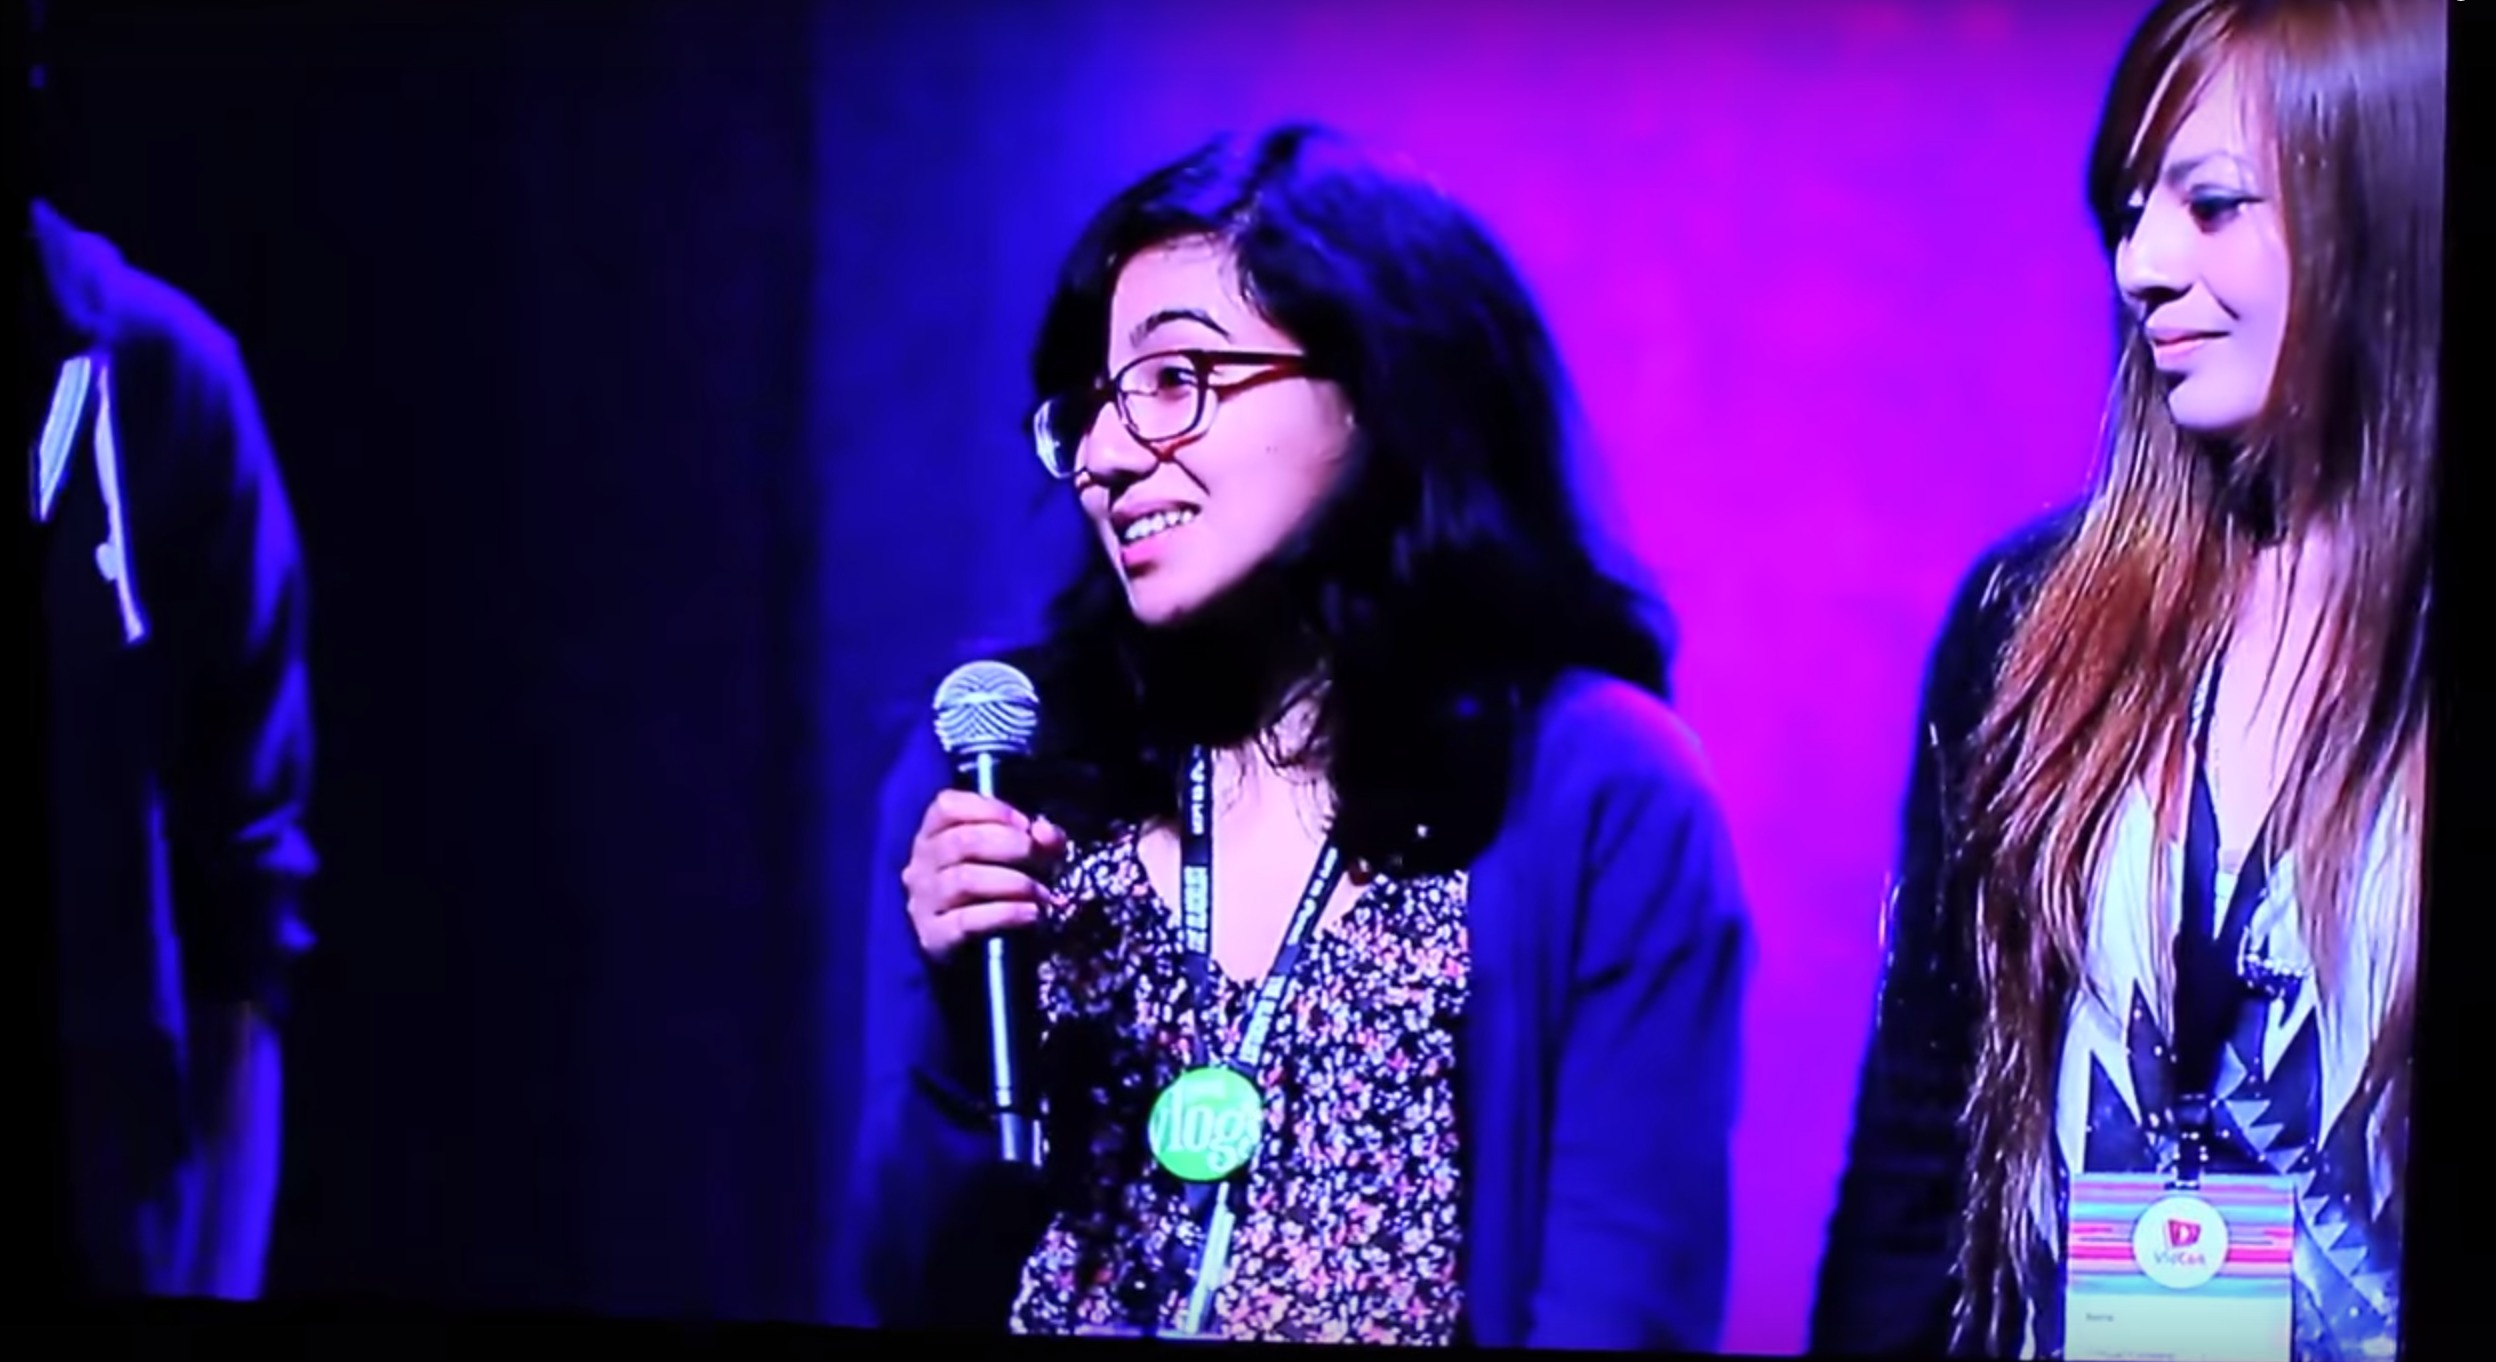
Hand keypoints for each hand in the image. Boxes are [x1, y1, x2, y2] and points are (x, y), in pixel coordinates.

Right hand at [901, 789, 1069, 963]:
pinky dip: (1005, 914)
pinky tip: (1031, 914)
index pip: (946, 806)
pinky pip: (966, 921)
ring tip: (1043, 893)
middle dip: (1011, 846)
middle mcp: (920, 864)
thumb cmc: (995, 891)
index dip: (989, 809)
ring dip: (1014, 883)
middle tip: (1042, 860)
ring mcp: (922, 902)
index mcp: (933, 834)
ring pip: (965, 879)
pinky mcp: (932, 937)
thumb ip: (1037, 839)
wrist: (975, 954)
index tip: (1025, 824)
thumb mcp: (1019, 858)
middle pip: (962, 841)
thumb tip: (1045, 833)